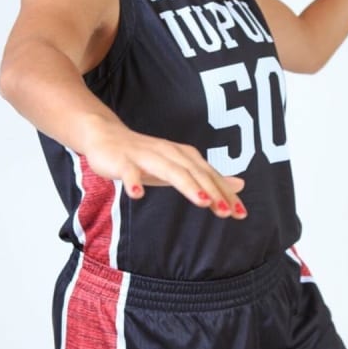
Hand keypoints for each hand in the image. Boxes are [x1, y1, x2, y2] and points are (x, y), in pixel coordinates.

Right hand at [82, 118, 246, 217]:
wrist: (106, 136)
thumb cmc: (147, 157)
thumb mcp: (181, 167)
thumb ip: (208, 177)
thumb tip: (240, 185)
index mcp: (184, 156)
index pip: (209, 176)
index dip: (225, 193)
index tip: (241, 213)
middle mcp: (168, 153)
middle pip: (194, 173)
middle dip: (212, 191)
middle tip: (227, 212)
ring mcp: (145, 156)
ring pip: (169, 170)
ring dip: (187, 185)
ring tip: (203, 202)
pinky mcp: (122, 160)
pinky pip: (128, 171)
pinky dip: (133, 181)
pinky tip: (137, 195)